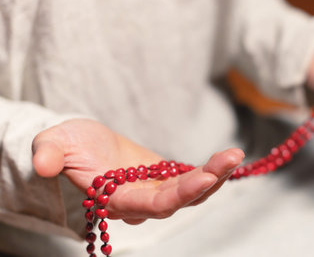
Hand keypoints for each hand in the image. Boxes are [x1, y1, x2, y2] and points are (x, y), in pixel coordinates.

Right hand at [32, 119, 243, 223]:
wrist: (81, 144)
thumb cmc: (67, 146)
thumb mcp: (54, 143)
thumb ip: (50, 154)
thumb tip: (43, 164)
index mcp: (116, 200)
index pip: (152, 205)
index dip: (179, 195)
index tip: (205, 177)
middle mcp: (140, 202)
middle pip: (180, 201)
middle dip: (208, 181)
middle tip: (231, 157)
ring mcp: (155, 190)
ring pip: (191, 191)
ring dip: (216, 174)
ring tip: (235, 154)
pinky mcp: (164, 177)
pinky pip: (192, 178)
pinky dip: (211, 169)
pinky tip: (229, 158)